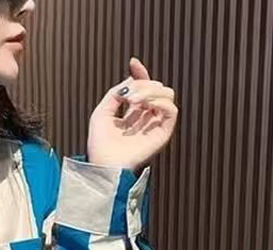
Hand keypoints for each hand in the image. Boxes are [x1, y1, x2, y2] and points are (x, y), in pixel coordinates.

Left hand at [87, 57, 178, 172]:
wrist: (104, 163)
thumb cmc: (100, 145)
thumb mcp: (101, 113)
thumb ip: (115, 93)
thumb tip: (132, 81)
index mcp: (132, 114)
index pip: (143, 88)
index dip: (140, 73)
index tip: (132, 63)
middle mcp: (146, 118)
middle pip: (156, 87)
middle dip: (143, 84)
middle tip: (128, 96)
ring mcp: (155, 125)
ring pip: (166, 94)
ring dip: (151, 91)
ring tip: (134, 101)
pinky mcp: (163, 133)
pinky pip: (172, 109)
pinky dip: (160, 102)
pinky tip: (145, 106)